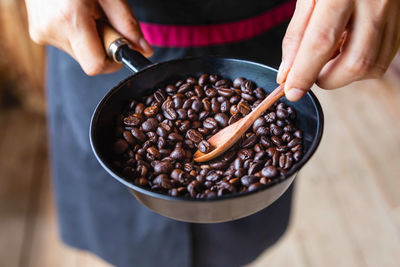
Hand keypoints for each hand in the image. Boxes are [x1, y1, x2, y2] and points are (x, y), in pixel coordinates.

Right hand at [24, 0, 152, 74]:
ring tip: (85, 13)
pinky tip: (75, 14)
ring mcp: (42, 33)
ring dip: (89, 39)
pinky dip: (77, 35)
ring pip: (79, 54)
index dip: (112, 62)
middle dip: (102, 46)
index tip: (119, 46)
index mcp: (71, 19)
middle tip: (100, 20)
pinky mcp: (37, 33)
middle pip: (89, 61)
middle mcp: (52, 30)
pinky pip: (67, 45)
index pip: (96, 66)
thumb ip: (127, 24)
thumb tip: (144, 51)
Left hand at [277, 0, 399, 100]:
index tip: (291, 92)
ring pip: (372, 65)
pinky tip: (347, 51)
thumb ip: (297, 35)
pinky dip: (360, 65)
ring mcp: (395, 12)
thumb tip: (287, 72)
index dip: (304, 73)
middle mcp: (376, 1)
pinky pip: (383, 58)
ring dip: (344, 74)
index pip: (321, 42)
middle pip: (354, 62)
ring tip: (329, 58)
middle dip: (327, 79)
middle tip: (311, 73)